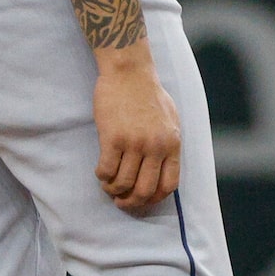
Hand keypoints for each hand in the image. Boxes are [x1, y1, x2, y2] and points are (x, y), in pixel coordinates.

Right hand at [92, 45, 182, 212]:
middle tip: (121, 201)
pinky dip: (102, 177)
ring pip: (123, 183)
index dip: (154, 199)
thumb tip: (165, 168)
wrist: (129, 73)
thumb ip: (169, 144)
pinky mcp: (113, 138)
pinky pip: (106, 170)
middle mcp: (155, 147)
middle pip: (145, 190)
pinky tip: (101, 172)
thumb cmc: (149, 94)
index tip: (143, 199)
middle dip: (131, 202)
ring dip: (113, 190)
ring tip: (109, 186)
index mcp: (172, 144)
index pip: (169, 185)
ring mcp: (134, 143)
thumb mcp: (171, 120)